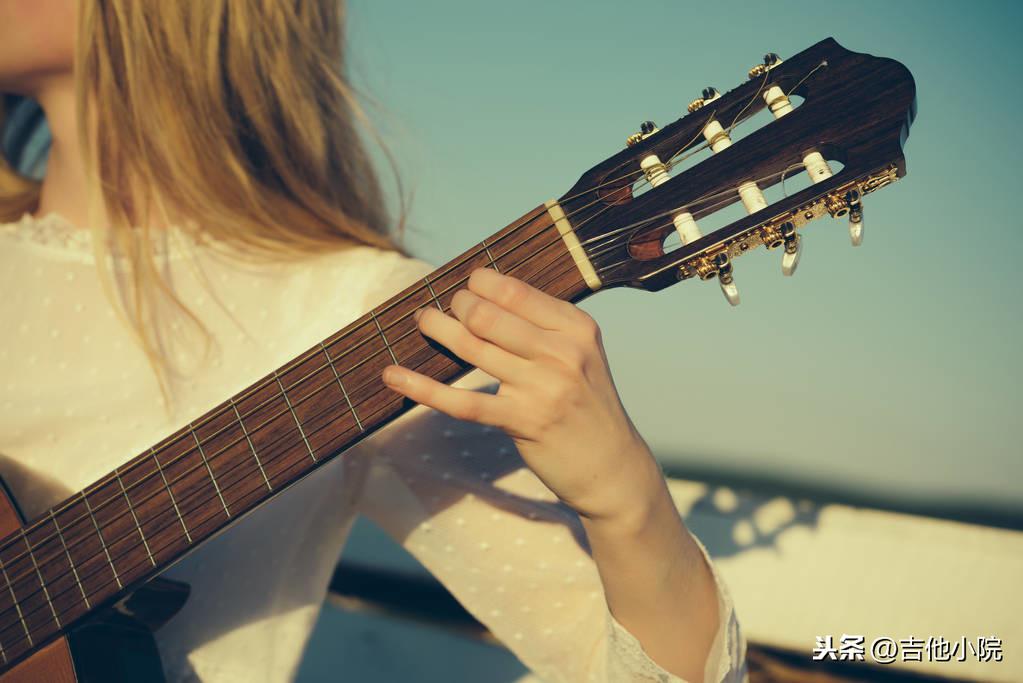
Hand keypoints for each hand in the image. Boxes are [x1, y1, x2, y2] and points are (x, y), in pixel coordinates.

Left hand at [380, 267, 661, 521]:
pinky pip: (460, 401)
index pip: (515, 291)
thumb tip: (483, 295)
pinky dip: (421, 386)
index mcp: (576, 328)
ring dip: (437, 330)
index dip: (479, 284)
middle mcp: (563, 353)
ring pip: (471, 348)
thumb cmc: (585, 405)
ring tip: (422, 322)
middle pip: (487, 315)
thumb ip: (541, 326)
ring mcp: (543, 389)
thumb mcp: (579, 355)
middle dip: (457, 306)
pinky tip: (393, 375)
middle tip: (443, 310)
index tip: (466, 287)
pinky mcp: (522, 422)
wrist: (612, 467)